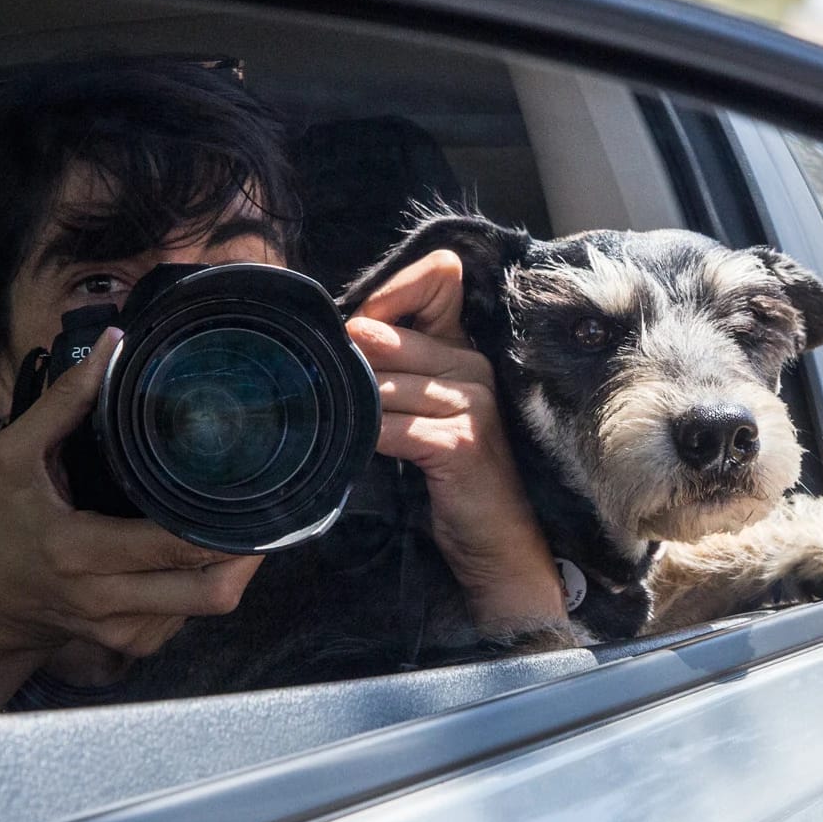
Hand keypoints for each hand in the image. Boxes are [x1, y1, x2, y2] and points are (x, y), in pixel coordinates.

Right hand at [0, 326, 261, 696]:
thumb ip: (62, 401)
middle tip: (267, 509)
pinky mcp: (139, 645)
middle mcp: (108, 599)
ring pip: (210, 606)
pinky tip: (200, 554)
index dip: (224, 526)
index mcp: (80, 551)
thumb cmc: (12, 522)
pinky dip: (206, 584)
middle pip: (211, 591)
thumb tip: (113, 343)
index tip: (255, 492)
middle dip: (249, 553)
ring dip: (233, 568)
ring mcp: (127, 631)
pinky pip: (194, 617)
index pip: (172, 546)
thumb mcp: (17, 457)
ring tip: (240, 524)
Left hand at [345, 250, 566, 635]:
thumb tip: (344, 334)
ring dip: (353, 410)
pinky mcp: (460, 441)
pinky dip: (364, 441)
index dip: (385, 294)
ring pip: (381, 385)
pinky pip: (389, 427)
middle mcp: (474, 365)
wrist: (498, 544)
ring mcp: (472, 402)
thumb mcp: (424, 414)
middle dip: (349, 364)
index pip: (435, 277)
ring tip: (335, 428)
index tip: (352, 335)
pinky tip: (356, 454)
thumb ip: (396, 371)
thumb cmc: (454, 479)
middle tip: (324, 392)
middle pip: (386, 335)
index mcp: (466, 349)